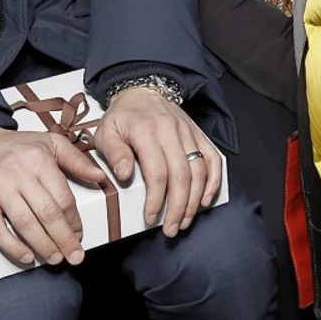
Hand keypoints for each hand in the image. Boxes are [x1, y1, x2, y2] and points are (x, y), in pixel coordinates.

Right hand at [0, 127, 108, 266]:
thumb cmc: (14, 147)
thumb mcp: (49, 143)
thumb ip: (76, 160)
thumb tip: (100, 176)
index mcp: (39, 158)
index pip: (62, 197)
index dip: (74, 220)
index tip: (80, 234)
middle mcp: (18, 172)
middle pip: (47, 213)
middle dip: (64, 238)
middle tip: (74, 255)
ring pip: (25, 223)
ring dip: (43, 245)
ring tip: (54, 258)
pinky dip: (12, 246)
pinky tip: (26, 256)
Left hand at [89, 87, 220, 236]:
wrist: (142, 90)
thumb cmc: (122, 117)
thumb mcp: (106, 132)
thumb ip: (114, 153)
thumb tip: (124, 175)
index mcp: (146, 132)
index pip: (157, 173)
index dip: (156, 200)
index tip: (151, 219)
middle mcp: (171, 131)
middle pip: (182, 176)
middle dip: (178, 207)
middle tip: (171, 229)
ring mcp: (188, 133)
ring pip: (199, 171)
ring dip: (194, 201)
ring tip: (185, 221)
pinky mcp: (199, 134)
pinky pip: (213, 159)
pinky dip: (214, 181)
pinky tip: (205, 200)